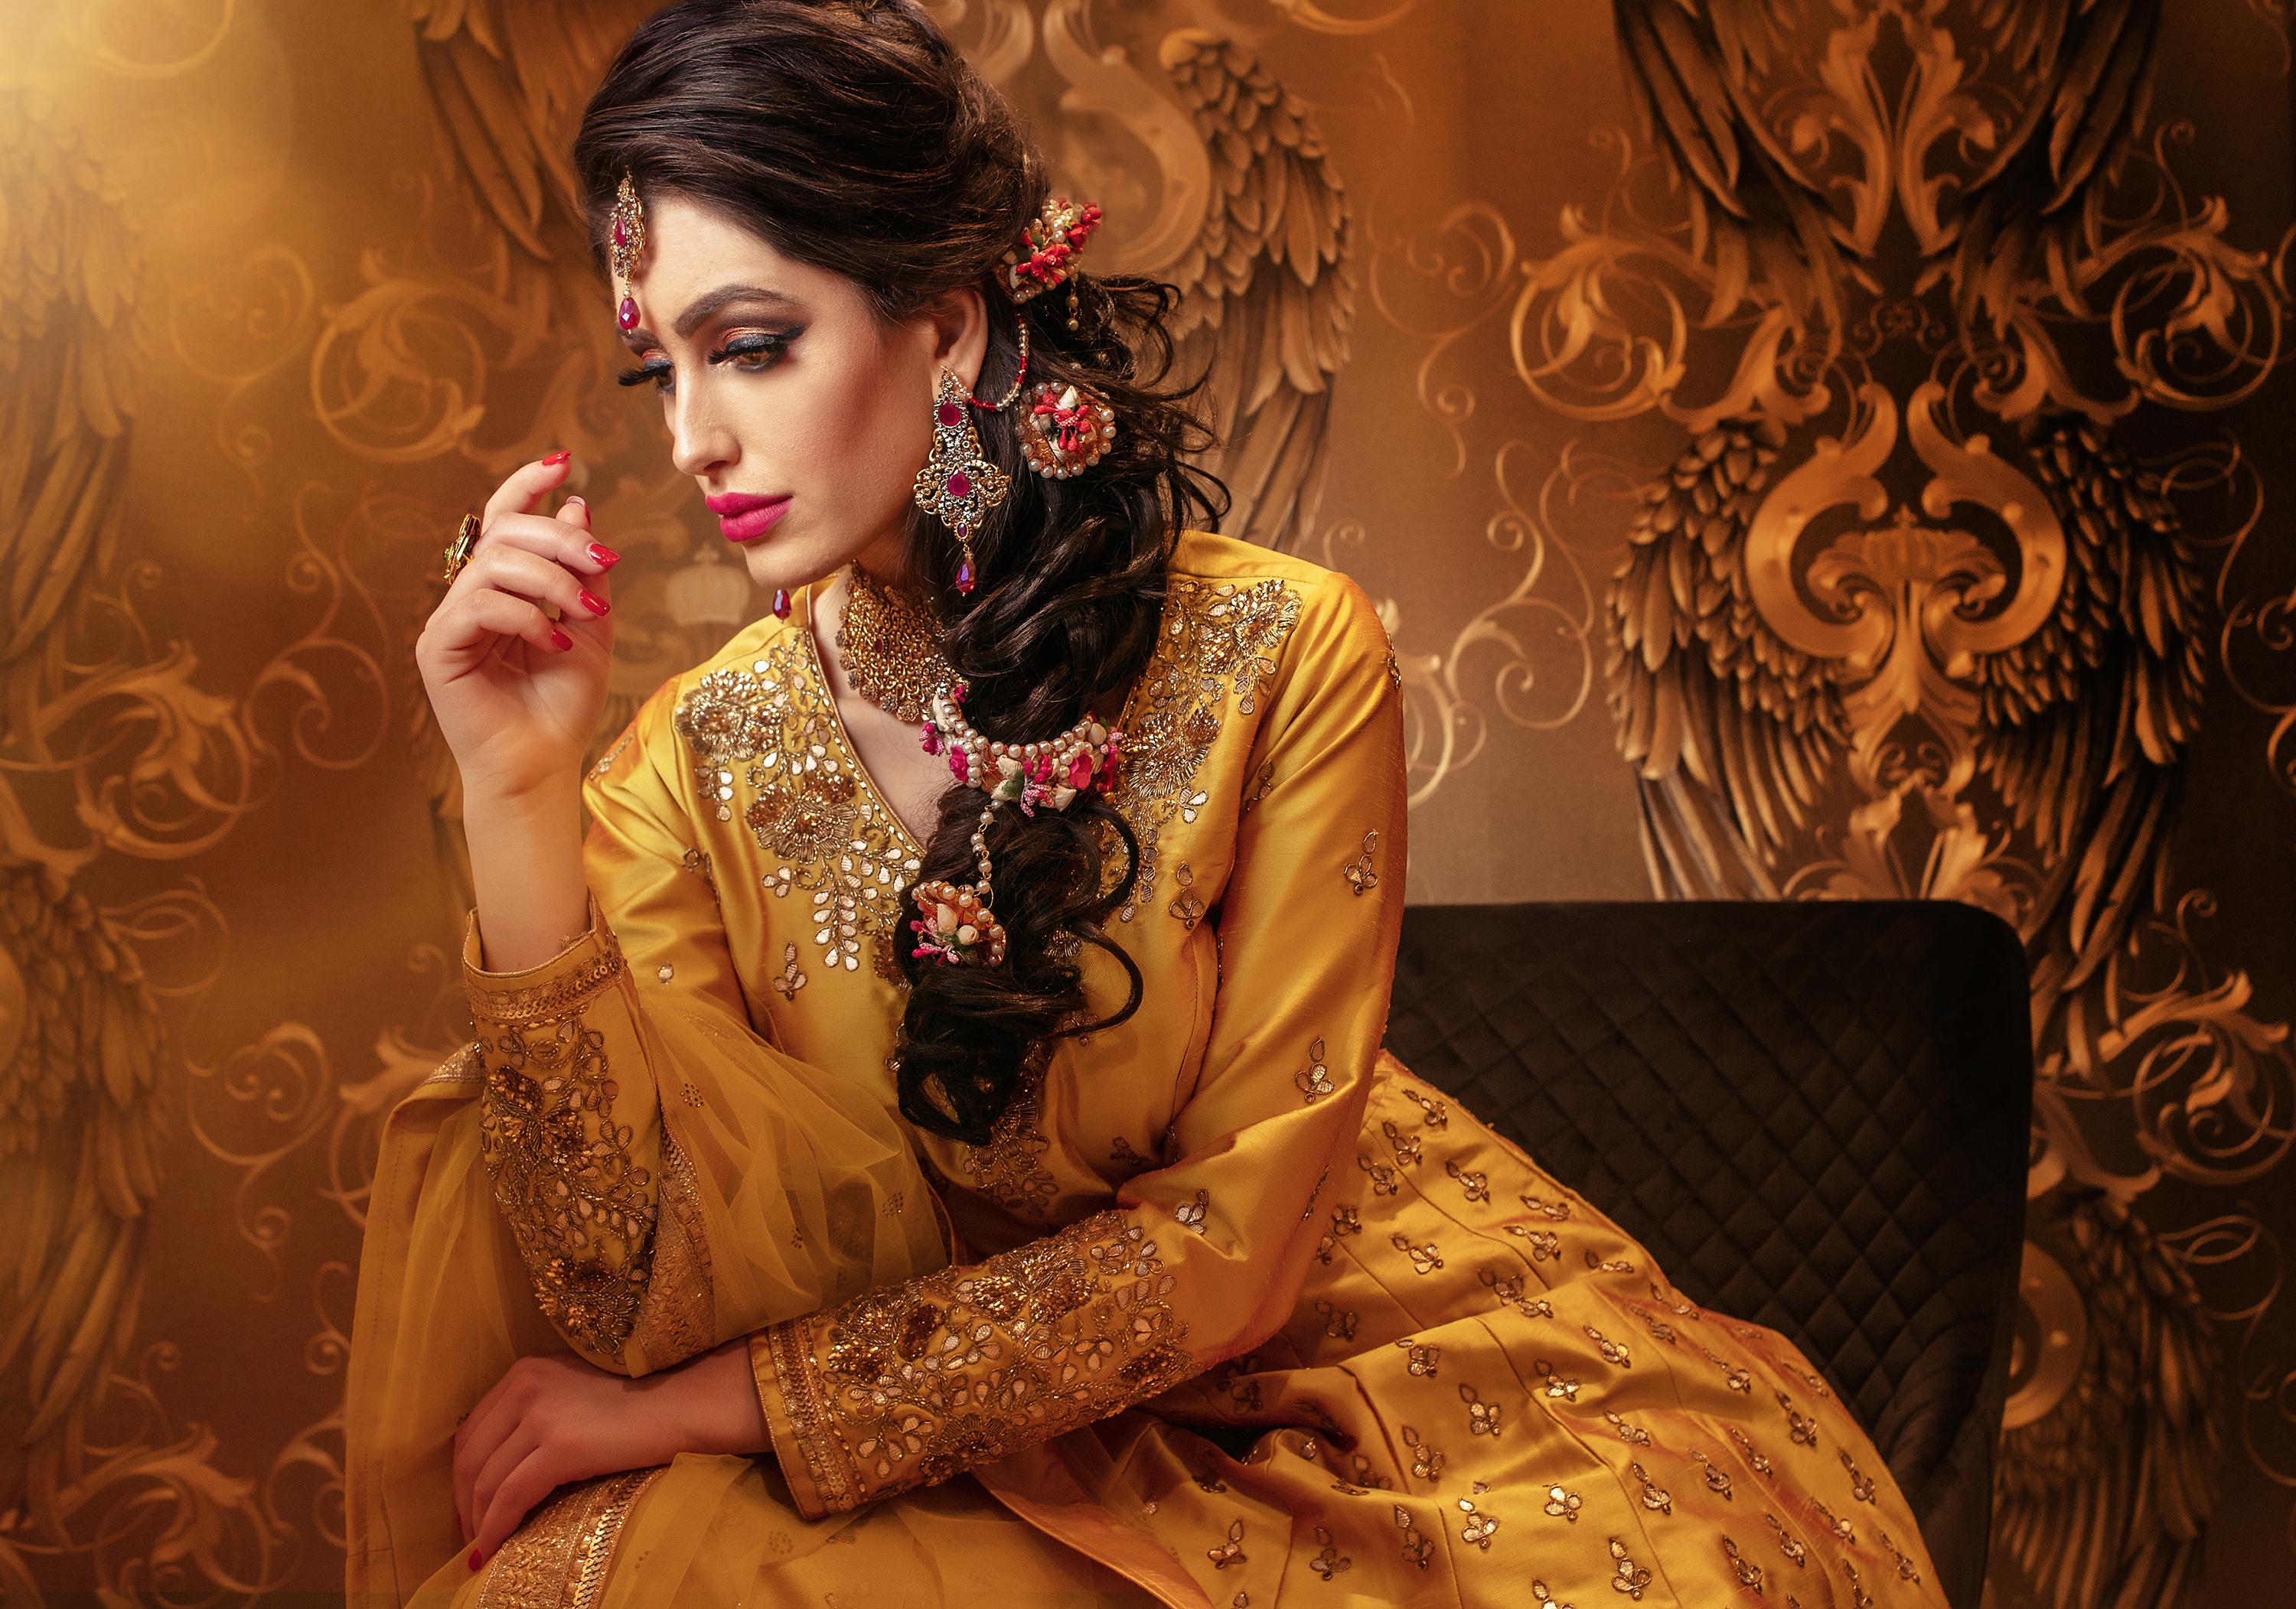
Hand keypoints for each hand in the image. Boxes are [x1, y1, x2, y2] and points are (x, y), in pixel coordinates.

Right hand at [417, 453, 618, 800]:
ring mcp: (449, 621)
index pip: (504, 520)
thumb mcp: (591, 624)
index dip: (526, 485)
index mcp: (502, 587)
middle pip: (503, 532)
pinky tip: (553, 641)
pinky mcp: (437, 648)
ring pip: (493, 564)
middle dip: (559, 538)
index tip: (564, 462)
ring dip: (551, 580)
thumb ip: (584, 569)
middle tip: (602, 559)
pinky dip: (525, 616)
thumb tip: (578, 503)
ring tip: (586, 613)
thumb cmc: (562, 703)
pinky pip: (478, 606)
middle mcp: (469, 596)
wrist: (543, 764)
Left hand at [454, 1340, 769, 1570]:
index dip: (462, 1475)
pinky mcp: (560, 1445)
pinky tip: (493, 1549)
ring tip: (484, 1548)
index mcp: (524, 1371)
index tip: (467, 1506)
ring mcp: (541, 1414)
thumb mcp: (570, 1391)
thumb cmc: (634, 1403)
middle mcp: (524, 1386)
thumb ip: (532, 1410)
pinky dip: (495, 1528)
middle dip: (463, 1503)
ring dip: (477, 1522)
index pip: (471, 1430)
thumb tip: (497, 1462)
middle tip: (470, 1535)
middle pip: (469, 1456)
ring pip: (485, 1480)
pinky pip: (509, 1497)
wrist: (681, 1405)